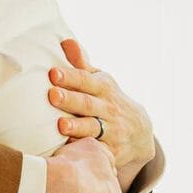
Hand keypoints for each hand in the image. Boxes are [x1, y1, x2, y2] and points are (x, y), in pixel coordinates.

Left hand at [49, 38, 153, 192]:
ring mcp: (111, 130)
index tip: (53, 73)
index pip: (85, 80)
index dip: (70, 77)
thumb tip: (65, 41)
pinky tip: (71, 151)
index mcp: (103, 88)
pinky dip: (87, 151)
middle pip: (87, 103)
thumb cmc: (109, 100)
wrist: (140, 131)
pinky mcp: (112, 151)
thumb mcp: (100, 81)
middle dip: (70, 99)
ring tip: (61, 125)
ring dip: (77, 127)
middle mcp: (108, 108)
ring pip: (92, 128)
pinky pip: (99, 151)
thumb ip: (81, 65)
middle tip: (52, 95)